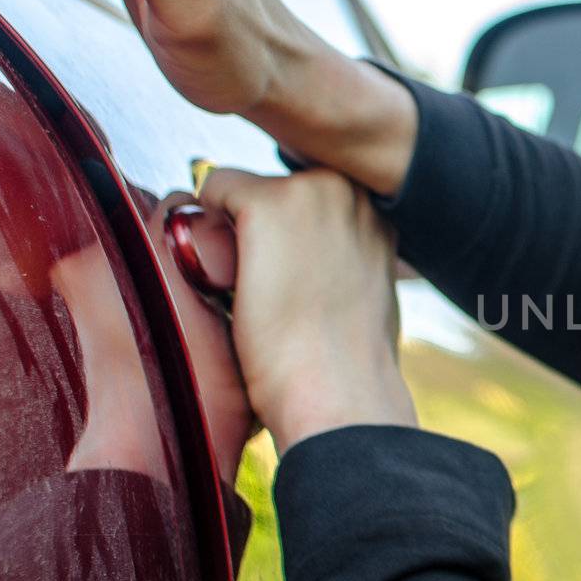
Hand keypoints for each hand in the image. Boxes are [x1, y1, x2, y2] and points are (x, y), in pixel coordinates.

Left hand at [197, 167, 416, 455]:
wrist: (340, 393)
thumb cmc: (347, 361)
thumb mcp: (363, 289)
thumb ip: (344, 255)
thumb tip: (316, 256)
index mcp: (375, 208)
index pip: (307, 196)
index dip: (287, 238)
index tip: (295, 285)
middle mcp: (347, 188)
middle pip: (274, 187)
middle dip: (260, 227)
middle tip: (276, 291)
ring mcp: (310, 191)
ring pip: (242, 189)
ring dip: (234, 231)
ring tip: (259, 291)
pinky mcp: (268, 203)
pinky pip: (212, 189)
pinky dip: (205, 229)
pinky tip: (230, 279)